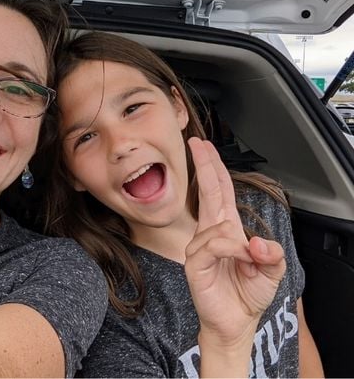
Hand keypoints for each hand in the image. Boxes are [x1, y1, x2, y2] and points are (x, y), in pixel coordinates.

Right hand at [184, 137, 285, 346]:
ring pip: (217, 224)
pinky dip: (230, 249)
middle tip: (196, 144)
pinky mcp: (195, 262)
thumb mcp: (272, 272)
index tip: (203, 146)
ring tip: (248, 261)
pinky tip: (238, 258)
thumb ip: (272, 253)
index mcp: (228, 230)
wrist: (235, 323)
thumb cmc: (247, 295)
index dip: (212, 167)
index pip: (219, 191)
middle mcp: (211, 233)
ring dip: (238, 240)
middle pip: (207, 192)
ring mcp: (201, 247)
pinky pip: (212, 244)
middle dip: (203, 166)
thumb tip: (256, 242)